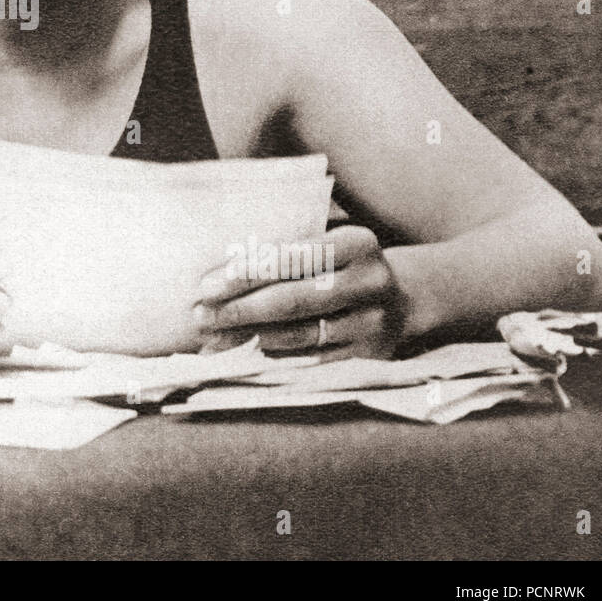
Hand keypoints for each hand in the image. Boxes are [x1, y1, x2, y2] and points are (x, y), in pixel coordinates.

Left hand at [193, 225, 402, 359]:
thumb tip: (220, 256)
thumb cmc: (341, 263)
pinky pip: (312, 361)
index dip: (247, 273)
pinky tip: (242, 355)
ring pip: (299, 334)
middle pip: (293, 300)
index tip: (207, 284)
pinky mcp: (370, 358)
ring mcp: (373, 324)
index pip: (293, 258)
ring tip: (211, 337)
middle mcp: (371, 283)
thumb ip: (287, 239)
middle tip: (199, 314)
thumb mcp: (328, 239)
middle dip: (239, 309)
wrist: (402, 299)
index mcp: (359, 243)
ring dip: (248, 338)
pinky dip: (273, 358)